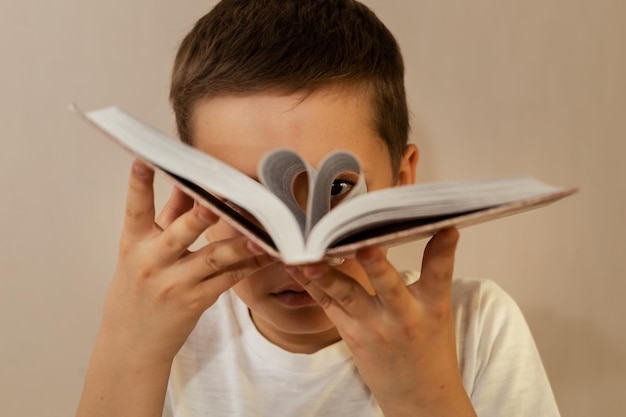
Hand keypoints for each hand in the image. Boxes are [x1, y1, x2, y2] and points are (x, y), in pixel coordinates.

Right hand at [100, 160, 271, 363]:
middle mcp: (152, 262)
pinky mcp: (195, 301)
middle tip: (216, 202)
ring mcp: (174, 284)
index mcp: (134, 245)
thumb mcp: (141, 253)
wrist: (132, 343)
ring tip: (261, 233)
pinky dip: (248, 265)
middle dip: (198, 218)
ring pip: (213, 258)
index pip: (135, 210)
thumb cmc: (137, 291)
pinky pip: (228, 279)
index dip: (138, 185)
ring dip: (240, 244)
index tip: (145, 161)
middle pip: (178, 234)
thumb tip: (183, 183)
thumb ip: (166, 218)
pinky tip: (266, 254)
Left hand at [286, 228, 475, 416]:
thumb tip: (416, 231)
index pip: (440, 275)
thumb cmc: (428, 346)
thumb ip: (428, 277)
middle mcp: (402, 317)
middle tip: (367, 248)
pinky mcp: (350, 333)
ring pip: (347, 296)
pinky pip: (327, 303)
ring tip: (310, 259)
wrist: (418, 395)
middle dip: (377, 268)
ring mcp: (373, 327)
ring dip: (327, 276)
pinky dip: (310, 283)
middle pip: (389, 288)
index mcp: (432, 307)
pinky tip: (295, 265)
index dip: (443, 251)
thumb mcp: (437, 311)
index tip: (448, 228)